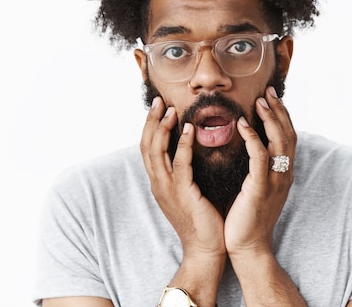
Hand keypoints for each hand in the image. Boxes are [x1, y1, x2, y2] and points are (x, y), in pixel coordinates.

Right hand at [140, 96, 225, 259]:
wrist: (205, 250)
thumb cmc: (202, 220)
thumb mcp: (188, 191)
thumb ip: (185, 171)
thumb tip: (189, 150)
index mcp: (159, 182)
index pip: (147, 148)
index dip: (150, 126)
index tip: (158, 107)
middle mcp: (158, 184)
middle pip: (146, 146)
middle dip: (151, 121)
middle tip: (159, 101)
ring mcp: (168, 189)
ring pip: (157, 152)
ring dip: (163, 128)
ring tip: (171, 109)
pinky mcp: (183, 194)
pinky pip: (180, 165)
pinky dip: (182, 145)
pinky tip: (188, 129)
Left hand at [224, 86, 296, 256]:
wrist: (247, 246)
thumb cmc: (247, 217)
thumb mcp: (257, 187)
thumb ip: (258, 168)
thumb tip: (250, 146)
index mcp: (283, 173)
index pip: (288, 137)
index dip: (282, 115)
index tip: (272, 96)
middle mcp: (284, 175)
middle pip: (287, 134)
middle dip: (279, 110)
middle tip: (269, 90)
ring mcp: (275, 181)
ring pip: (278, 141)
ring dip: (270, 118)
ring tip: (260, 100)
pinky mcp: (261, 188)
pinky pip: (259, 156)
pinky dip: (253, 137)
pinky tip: (243, 124)